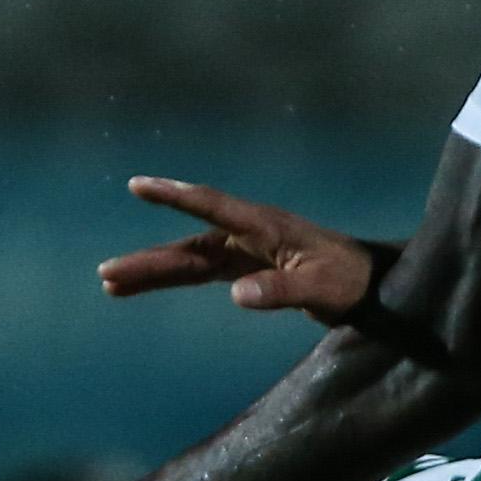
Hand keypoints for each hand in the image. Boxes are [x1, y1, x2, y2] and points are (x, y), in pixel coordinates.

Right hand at [99, 176, 377, 323]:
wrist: (374, 283)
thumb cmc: (351, 281)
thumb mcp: (322, 288)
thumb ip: (282, 289)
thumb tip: (237, 295)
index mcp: (265, 227)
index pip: (211, 205)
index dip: (175, 195)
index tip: (138, 184)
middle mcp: (249, 234)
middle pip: (190, 245)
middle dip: (149, 259)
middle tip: (106, 273)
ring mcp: (246, 250)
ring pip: (189, 260)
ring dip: (153, 270)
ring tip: (110, 284)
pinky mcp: (248, 267)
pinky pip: (200, 272)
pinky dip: (173, 278)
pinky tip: (143, 286)